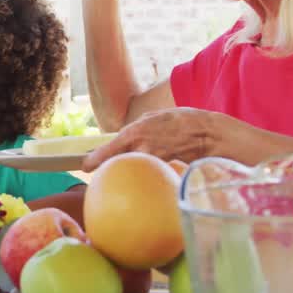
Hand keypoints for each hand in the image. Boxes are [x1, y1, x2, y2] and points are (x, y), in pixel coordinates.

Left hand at [82, 108, 229, 171]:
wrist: (207, 132)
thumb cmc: (180, 121)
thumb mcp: (154, 117)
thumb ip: (137, 128)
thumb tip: (125, 138)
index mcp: (135, 132)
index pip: (108, 150)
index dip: (94, 160)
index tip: (85, 166)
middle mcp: (141, 147)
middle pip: (118, 163)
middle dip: (110, 166)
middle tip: (103, 169)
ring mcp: (152, 160)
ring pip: (133, 169)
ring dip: (130, 170)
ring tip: (129, 170)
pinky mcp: (163, 169)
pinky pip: (149, 173)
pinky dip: (146, 173)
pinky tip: (149, 175)